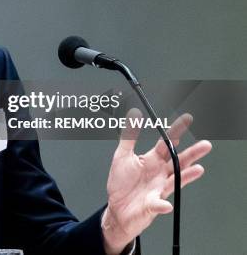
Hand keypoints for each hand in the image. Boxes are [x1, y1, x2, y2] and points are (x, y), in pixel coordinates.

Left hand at [102, 109, 211, 254]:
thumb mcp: (121, 156)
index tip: (186, 119)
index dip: (175, 131)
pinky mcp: (152, 204)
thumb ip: (128, 137)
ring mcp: (159, 189)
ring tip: (198, 169)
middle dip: (192, 153)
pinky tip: (165, 203)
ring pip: (175, 180)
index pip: (166, 143)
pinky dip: (161, 204)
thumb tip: (133, 116)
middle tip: (205, 145)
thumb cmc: (121, 183)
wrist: (118, 208)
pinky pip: (158, 204)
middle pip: (178, 161)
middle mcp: (159, 173)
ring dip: (187, 176)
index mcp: (152, 160)